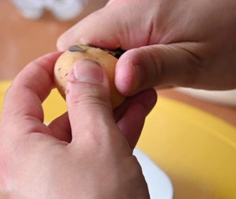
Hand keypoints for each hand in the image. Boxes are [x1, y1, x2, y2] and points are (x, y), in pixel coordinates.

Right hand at [57, 0, 235, 94]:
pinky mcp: (140, 10)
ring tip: (146, 82)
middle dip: (96, 73)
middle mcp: (124, 2)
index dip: (79, 75)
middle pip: (82, 44)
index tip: (105, 95)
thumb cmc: (235, 36)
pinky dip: (125, 57)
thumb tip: (117, 79)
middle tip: (129, 94)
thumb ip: (153, 68)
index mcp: (131, 11)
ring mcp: (131, 4)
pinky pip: (116, 36)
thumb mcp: (196, 61)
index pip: (72, 44)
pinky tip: (149, 68)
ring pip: (98, 42)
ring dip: (112, 67)